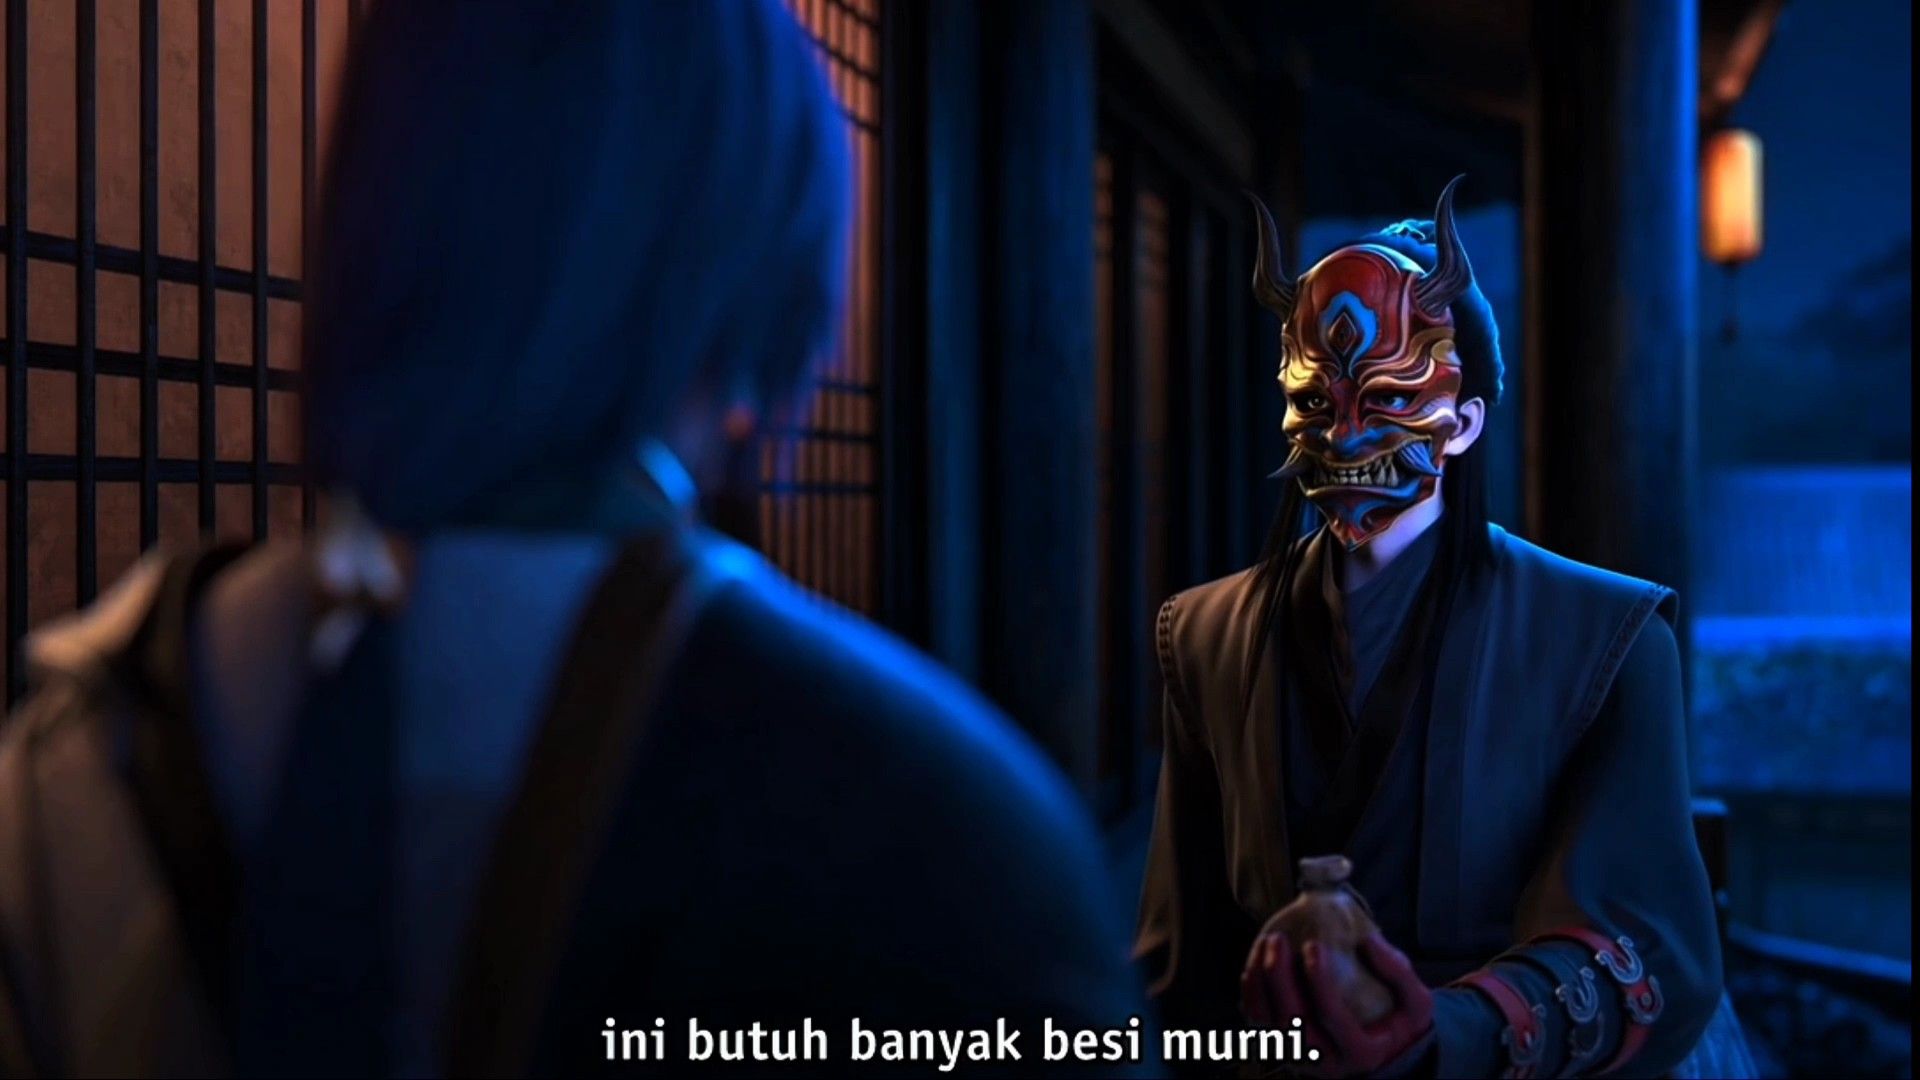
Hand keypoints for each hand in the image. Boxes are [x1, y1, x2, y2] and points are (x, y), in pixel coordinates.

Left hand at [1240, 931, 1434, 1076]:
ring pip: (1268, 1025)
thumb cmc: (1400, 1022)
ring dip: (1259, 983)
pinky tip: (1255, 962)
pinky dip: (1252, 994)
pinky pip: (1259, 1023)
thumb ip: (1399, 973)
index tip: (1312, 945)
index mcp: (1361, 1052)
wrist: (1386, 1055)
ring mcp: (1302, 1059)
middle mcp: (1327, 1061)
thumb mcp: (1418, 1003)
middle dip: (1278, 978)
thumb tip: (1368, 941)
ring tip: (1265, 943)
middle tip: (1276, 939)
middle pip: (1291, 1023)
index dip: (1318, 981)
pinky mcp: (1286, 1050)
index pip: (1330, 1016)